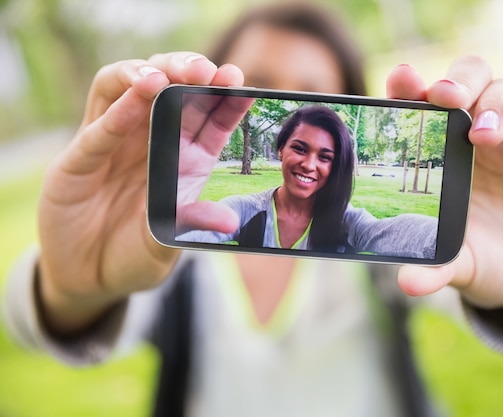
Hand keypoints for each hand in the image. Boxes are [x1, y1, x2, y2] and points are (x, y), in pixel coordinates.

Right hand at [37, 52, 244, 333]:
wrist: (89, 278)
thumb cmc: (135, 253)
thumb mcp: (169, 241)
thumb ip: (194, 224)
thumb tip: (230, 223)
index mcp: (184, 158)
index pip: (207, 115)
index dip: (222, 94)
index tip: (235, 77)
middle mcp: (150, 141)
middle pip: (168, 88)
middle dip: (185, 71)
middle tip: (202, 70)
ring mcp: (112, 143)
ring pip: (124, 88)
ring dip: (145, 75)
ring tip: (162, 76)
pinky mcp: (78, 159)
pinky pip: (97, 127)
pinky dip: (118, 111)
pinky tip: (135, 99)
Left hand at [387, 57, 502, 308]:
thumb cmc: (485, 259)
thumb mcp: (458, 265)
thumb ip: (434, 269)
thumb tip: (407, 283)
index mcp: (443, 153)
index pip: (426, 106)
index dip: (413, 88)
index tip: (401, 80)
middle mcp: (477, 138)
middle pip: (467, 83)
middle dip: (456, 83)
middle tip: (443, 96)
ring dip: (490, 105)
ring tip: (480, 134)